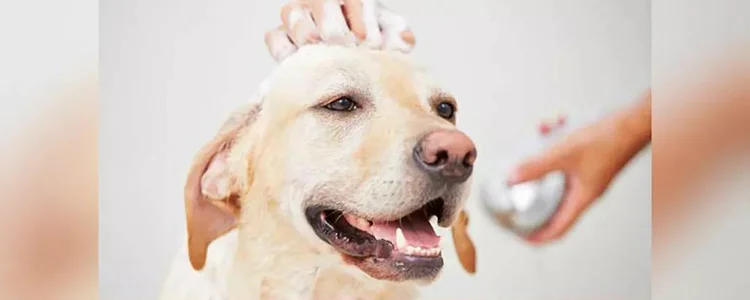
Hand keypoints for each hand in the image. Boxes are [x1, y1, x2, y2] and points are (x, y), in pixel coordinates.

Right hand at [264, 0, 415, 61]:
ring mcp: (296, 15)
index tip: (371, 42)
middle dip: (337, 29)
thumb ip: (398, 35)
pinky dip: (287, 51)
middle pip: (321, 1)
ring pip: (294, 14)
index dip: (361, 16)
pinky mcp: (278, 36)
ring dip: (311, 37)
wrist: (345, 65)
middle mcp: (318, 0)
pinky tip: (304, 64)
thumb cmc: (368, 43)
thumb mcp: (388, 36)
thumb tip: (404, 43)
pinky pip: (276, 38)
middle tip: (348, 50)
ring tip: (327, 55)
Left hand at [508, 96, 650, 243]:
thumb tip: (512, 178)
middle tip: (515, 195)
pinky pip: (565, 155)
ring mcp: (587, 175)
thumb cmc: (607, 140)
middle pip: (555, 204)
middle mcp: (585, 191)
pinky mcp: (588, 159)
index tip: (521, 235)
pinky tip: (548, 125)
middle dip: (533, 198)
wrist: (633, 122)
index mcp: (582, 198)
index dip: (539, 236)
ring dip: (542, 160)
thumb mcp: (564, 154)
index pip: (559, 229)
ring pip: (557, 174)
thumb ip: (537, 166)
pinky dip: (554, 141)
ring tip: (531, 144)